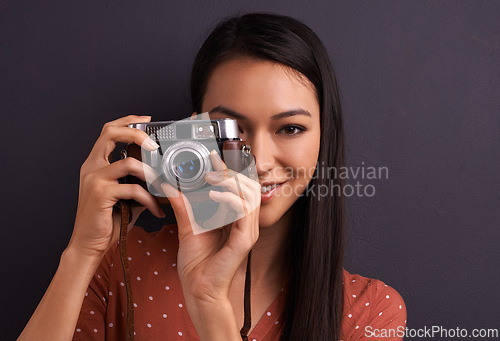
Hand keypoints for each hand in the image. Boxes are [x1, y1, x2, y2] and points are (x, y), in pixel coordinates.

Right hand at [68, 115, 165, 257]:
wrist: (88, 244)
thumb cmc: (107, 220)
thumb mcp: (123, 195)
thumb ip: (136, 181)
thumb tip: (161, 174)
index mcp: (95, 164)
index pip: (109, 131)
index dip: (128, 121)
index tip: (147, 120)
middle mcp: (91, 167)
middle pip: (110, 133)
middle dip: (136, 133)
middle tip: (155, 145)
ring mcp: (94, 179)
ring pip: (129, 163)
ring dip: (151, 175)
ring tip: (162, 188)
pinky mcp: (101, 194)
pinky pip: (133, 189)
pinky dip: (150, 200)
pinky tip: (157, 210)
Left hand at [162, 150, 260, 302]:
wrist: (198, 289)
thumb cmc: (197, 263)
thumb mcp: (187, 227)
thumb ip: (183, 206)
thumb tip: (171, 186)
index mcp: (235, 218)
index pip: (240, 187)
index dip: (229, 170)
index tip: (213, 157)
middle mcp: (245, 223)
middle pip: (251, 186)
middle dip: (232, 171)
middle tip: (212, 166)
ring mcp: (248, 231)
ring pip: (251, 194)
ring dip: (231, 181)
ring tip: (212, 178)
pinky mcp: (245, 240)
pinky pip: (245, 211)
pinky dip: (230, 198)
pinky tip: (213, 194)